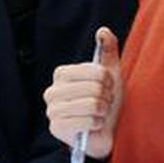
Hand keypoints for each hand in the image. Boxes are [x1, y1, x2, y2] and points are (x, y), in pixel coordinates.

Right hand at [43, 27, 121, 160]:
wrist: (105, 132)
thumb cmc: (106, 101)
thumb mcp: (111, 73)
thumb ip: (107, 49)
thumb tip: (103, 31)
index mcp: (62, 74)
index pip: (95, 71)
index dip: (108, 80)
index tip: (107, 87)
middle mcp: (52, 90)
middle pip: (94, 88)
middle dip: (106, 98)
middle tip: (103, 103)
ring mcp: (52, 110)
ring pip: (91, 105)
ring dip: (103, 112)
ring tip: (99, 114)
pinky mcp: (56, 128)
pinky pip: (87, 121)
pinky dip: (97, 124)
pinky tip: (94, 125)